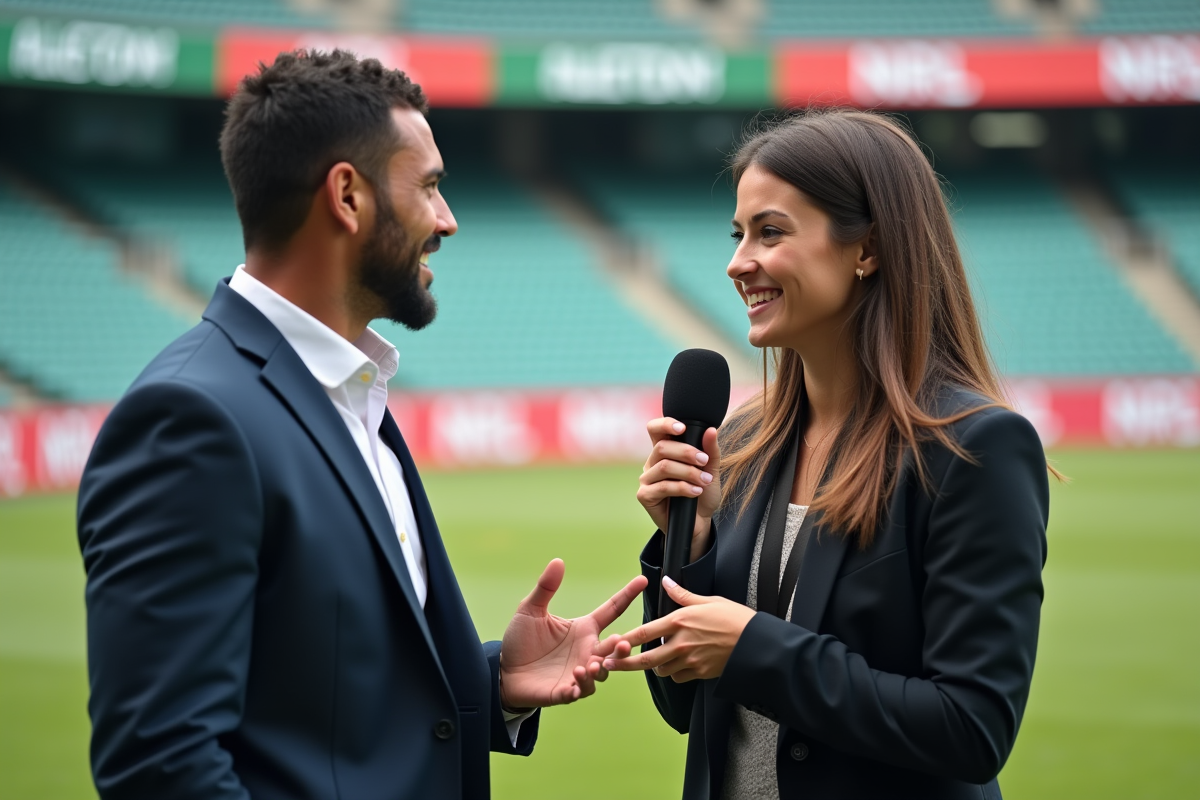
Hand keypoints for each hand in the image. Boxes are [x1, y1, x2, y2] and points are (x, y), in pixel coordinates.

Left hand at [500, 558, 647, 708]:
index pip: (611, 611)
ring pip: (600, 673)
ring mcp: (578, 673)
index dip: (627, 596)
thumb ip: (546, 588)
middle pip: (613, 649)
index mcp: (583, 629)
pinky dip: (580, 687)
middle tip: (621, 643)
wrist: (503, 672)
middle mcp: (586, 651)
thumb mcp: (531, 610)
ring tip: (589, 665)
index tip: (643, 580)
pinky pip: (579, 691)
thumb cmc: (521, 640)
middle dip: (621, 647)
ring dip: (599, 670)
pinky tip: (575, 679)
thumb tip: (558, 561)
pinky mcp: (565, 691)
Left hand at [601, 576, 754, 682]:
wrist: (756, 642)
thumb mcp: (708, 601)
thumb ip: (682, 595)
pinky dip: (674, 673)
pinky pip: (678, 677)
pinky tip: (677, 665)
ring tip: (653, 660)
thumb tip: (665, 581)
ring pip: (661, 670)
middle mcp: (681, 643)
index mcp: (680, 622)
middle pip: (646, 659)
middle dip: (624, 664)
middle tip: (608, 666)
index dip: (625, 640)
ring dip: (654, 666)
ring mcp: (690, 661)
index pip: (644, 633)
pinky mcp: (700, 673)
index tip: (610, 644)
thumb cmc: (734, 617)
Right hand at [637, 419, 721, 561]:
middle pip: (662, 447)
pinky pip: (663, 487)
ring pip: (664, 466)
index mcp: (664, 451)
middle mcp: (652, 463)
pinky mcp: (645, 496)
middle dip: (687, 452)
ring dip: (688, 472)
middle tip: (704, 462)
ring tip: (704, 481)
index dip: (665, 424)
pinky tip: (695, 491)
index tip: (682, 428)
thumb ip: (710, 451)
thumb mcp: (711, 470)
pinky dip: (683, 488)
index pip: (655, 429)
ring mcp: (647, 479)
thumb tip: (711, 430)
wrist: (700, 522)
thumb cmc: (702, 494)